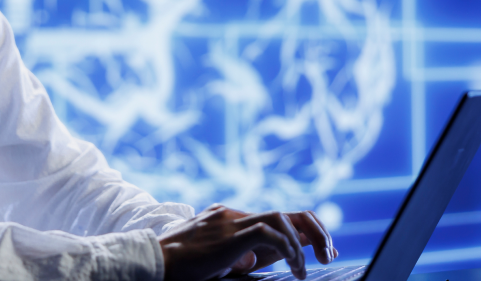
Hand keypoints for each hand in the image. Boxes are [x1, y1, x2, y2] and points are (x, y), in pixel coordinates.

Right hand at [158, 204, 336, 280]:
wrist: (152, 262)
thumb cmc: (178, 267)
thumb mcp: (215, 259)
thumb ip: (238, 255)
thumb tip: (255, 261)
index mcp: (230, 219)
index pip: (275, 218)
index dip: (302, 232)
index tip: (320, 250)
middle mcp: (233, 214)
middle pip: (286, 213)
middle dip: (315, 231)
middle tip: (329, 253)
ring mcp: (231, 221)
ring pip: (281, 219)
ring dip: (301, 245)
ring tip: (305, 268)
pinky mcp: (230, 234)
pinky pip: (269, 233)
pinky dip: (287, 249)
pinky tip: (292, 268)